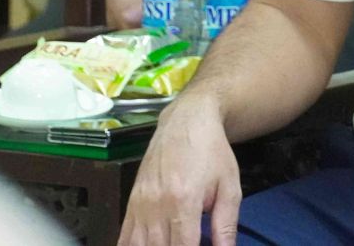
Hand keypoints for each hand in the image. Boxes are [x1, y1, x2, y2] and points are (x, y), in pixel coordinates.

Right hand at [119, 96, 240, 245]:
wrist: (187, 121)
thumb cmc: (212, 152)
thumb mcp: (230, 186)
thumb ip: (226, 223)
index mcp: (183, 201)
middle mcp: (156, 205)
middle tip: (186, 245)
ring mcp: (139, 204)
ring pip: (137, 245)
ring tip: (169, 245)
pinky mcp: (131, 202)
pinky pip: (123, 235)